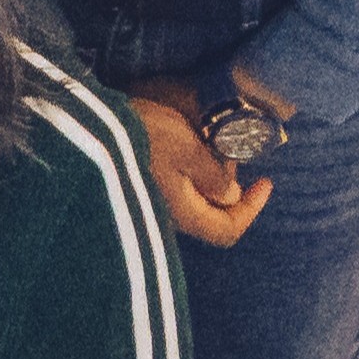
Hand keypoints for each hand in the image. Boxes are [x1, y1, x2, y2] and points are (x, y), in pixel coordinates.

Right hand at [122, 91, 273, 249]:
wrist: (93, 127)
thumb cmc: (144, 137)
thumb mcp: (188, 149)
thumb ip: (214, 175)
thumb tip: (231, 195)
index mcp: (183, 212)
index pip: (227, 230)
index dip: (252, 211)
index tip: (265, 182)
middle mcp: (168, 215)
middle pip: (212, 216)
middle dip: (231, 188)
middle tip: (231, 153)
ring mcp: (153, 202)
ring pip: (195, 200)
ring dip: (210, 177)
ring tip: (210, 143)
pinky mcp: (143, 185)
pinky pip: (178, 187)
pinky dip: (192, 171)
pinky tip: (188, 146)